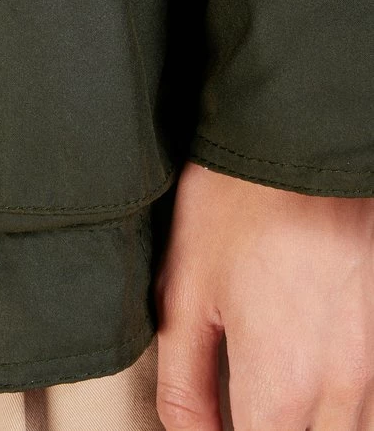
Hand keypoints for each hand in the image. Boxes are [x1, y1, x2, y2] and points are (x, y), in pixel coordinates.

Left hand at [153, 160, 373, 429]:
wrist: (299, 137)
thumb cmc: (237, 202)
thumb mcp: (186, 290)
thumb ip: (184, 380)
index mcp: (282, 383)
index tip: (219, 421)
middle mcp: (342, 382)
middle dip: (275, 430)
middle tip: (243, 405)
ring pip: (353, 427)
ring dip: (313, 419)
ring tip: (273, 388)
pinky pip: (369, 392)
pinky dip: (340, 395)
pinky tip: (306, 358)